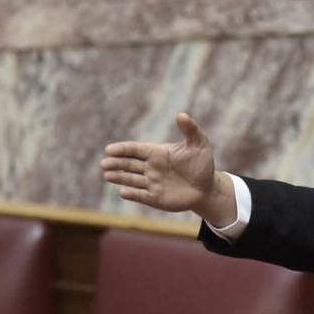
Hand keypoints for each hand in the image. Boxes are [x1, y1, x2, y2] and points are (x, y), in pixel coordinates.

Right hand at [101, 112, 235, 225]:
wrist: (208, 188)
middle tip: (104, 164)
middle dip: (116, 163)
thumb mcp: (199, 145)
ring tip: (107, 175)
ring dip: (119, 178)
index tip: (109, 150)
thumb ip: (190, 130)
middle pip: (128, 164)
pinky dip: (132, 194)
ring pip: (131, 180)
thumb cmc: (202, 164)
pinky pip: (141, 196)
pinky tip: (123, 192)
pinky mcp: (156, 198)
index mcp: (157, 153)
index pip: (135, 149)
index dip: (122, 149)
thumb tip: (181, 115)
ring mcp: (152, 183)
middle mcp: (151, 168)